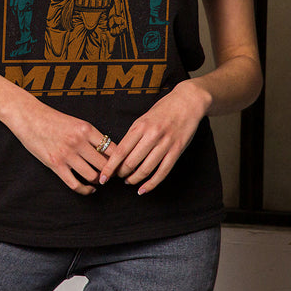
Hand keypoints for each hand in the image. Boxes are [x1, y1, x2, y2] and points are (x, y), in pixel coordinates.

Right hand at [9, 101, 112, 195]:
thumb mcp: (75, 122)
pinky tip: (89, 189)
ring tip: (99, 180)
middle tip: (111, 176)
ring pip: (92, 175)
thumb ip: (90, 136)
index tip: (120, 165)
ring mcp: (67, 154)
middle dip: (110, 172)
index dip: (119, 160)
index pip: (112, 149)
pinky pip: (75, 184)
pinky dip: (85, 189)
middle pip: (104, 164)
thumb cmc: (52, 119)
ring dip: (97, 180)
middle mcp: (78, 141)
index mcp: (86, 129)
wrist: (29, 117)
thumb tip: (107, 151)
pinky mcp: (55, 164)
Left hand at [98, 80, 211, 194]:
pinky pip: (162, 172)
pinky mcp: (176, 151)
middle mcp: (151, 135)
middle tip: (117, 177)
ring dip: (134, 179)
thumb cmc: (163, 109)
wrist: (187, 101)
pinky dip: (151, 184)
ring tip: (129, 181)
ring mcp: (165, 144)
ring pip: (145, 169)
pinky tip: (143, 189)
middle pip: (131, 162)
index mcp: (140, 126)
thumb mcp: (144, 118)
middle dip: (121, 174)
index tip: (103, 177)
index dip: (110, 167)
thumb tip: (120, 154)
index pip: (120, 151)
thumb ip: (133, 134)